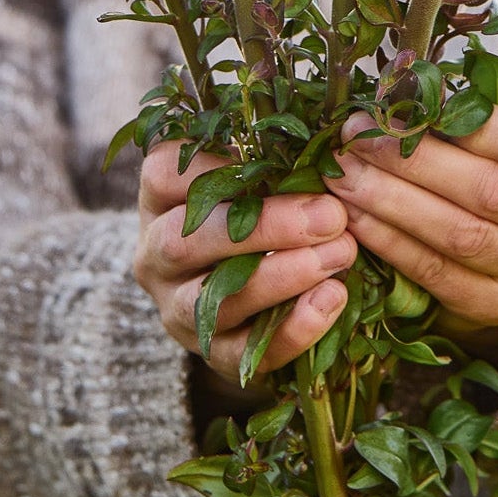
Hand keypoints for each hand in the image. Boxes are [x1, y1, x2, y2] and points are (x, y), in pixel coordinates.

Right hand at [134, 142, 356, 385]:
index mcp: (160, 197)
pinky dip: (289, 331)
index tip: (281, 160)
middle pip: (190, 240)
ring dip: (282, 277)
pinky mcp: (207, 353)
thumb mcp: (248, 171)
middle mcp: (156, 253)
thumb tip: (324, 143)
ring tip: (341, 255)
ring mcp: (176, 307)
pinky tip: (331, 300)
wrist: (236, 282)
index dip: (218, 167)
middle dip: (266, 227)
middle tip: (331, 216)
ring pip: (213, 300)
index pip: (166, 176)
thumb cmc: (249, 202)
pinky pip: (241, 353)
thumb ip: (269, 156)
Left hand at [330, 106, 497, 338]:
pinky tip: (357, 220)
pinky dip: (393, 245)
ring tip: (343, 178)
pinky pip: (440, 277)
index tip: (417, 105)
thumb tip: (403, 86)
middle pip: (491, 192)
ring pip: (460, 238)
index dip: (484, 126)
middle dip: (413, 163)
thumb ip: (473, 108)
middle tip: (355, 139)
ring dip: (391, 205)